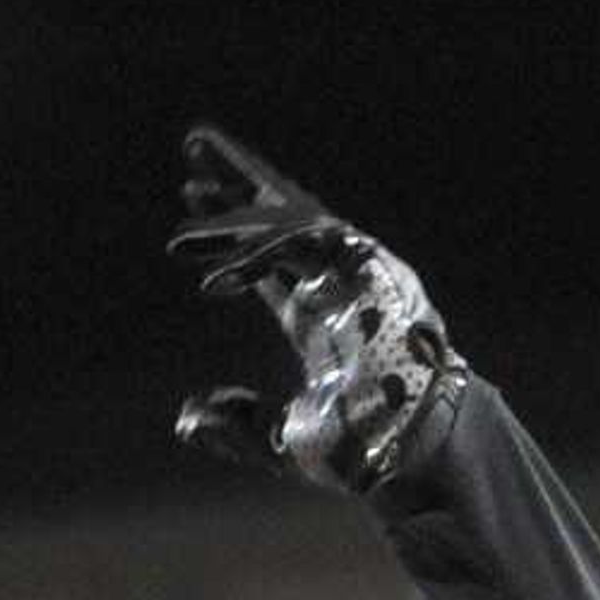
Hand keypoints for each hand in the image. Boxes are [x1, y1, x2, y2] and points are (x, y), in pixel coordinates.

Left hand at [167, 123, 463, 491]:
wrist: (412, 452)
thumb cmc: (365, 451)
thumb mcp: (286, 441)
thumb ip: (238, 428)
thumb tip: (187, 420)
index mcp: (323, 321)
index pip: (274, 264)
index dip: (233, 240)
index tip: (193, 211)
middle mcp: (339, 289)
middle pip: (282, 222)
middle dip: (239, 186)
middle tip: (194, 148)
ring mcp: (358, 276)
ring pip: (291, 219)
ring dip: (241, 196)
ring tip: (196, 166)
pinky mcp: (371, 271)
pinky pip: (306, 243)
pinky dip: (258, 252)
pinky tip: (214, 274)